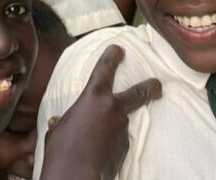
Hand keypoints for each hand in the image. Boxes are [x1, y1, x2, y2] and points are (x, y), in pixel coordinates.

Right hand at [40, 45, 160, 179]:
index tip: (118, 49)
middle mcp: (112, 108)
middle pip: (138, 93)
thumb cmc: (61, 150)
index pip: (105, 68)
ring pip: (122, 122)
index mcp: (93, 97)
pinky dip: (110, 143)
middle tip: (158, 85)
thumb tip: (58, 122)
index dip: (112, 56)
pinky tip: (99, 152)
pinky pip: (117, 141)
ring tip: (98, 138)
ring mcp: (122, 128)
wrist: (77, 176)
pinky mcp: (125, 147)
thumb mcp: (57, 130)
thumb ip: (63, 122)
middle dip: (150, 87)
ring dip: (114, 126)